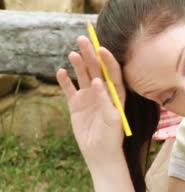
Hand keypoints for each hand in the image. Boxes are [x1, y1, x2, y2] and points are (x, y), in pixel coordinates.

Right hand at [57, 36, 125, 167]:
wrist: (99, 152)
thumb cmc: (112, 136)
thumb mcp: (113, 118)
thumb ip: (106, 100)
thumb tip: (97, 81)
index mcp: (116, 93)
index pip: (112, 72)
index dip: (107, 60)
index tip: (101, 49)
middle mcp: (102, 91)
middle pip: (96, 69)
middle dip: (90, 54)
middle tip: (83, 40)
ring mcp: (88, 96)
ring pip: (82, 75)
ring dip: (78, 64)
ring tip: (73, 54)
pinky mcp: (76, 104)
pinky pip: (69, 89)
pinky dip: (65, 80)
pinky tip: (61, 71)